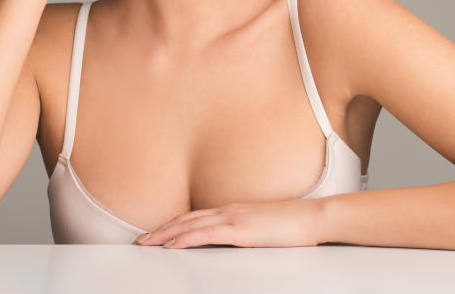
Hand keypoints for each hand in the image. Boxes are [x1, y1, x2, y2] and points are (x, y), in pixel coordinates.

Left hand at [134, 199, 324, 248]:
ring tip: (147, 243)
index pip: (196, 216)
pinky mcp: (240, 230)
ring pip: (189, 225)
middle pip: (186, 219)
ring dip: (165, 234)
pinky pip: (205, 234)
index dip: (174, 224)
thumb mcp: (263, 228)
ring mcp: (233, 218)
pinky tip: (172, 245)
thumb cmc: (293, 225)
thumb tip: (234, 242)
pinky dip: (184, 239)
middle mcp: (229, 210)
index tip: (157, 233)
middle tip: (141, 239)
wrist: (313, 218)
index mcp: (234, 210)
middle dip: (161, 229)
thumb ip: (245, 232)